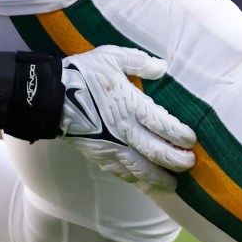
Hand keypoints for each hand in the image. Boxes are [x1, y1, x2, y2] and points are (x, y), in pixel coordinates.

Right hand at [59, 46, 197, 191]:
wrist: (49, 96)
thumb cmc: (82, 74)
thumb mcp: (111, 58)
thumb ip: (138, 62)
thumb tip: (162, 66)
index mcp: (131, 106)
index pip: (163, 125)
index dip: (180, 135)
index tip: (191, 140)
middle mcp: (124, 130)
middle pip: (156, 152)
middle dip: (176, 161)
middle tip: (189, 164)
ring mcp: (111, 146)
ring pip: (140, 168)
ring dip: (158, 178)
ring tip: (172, 184)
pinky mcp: (98, 154)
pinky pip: (119, 171)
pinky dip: (134, 179)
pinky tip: (142, 182)